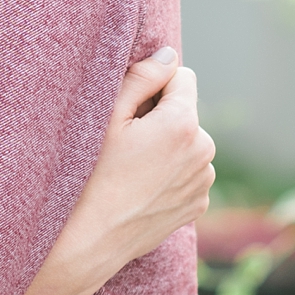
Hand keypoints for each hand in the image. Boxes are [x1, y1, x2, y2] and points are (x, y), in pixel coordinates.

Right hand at [58, 50, 214, 279]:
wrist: (90, 241)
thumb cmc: (91, 176)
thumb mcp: (108, 117)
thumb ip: (142, 77)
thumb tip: (169, 54)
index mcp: (184, 123)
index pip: (181, 76)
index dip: (153, 86)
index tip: (130, 110)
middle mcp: (204, 151)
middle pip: (185, 112)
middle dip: (161, 117)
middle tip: (125, 143)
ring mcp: (203, 181)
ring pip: (187, 143)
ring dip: (167, 147)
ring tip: (131, 169)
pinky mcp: (198, 204)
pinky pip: (187, 172)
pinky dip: (170, 174)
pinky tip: (141, 188)